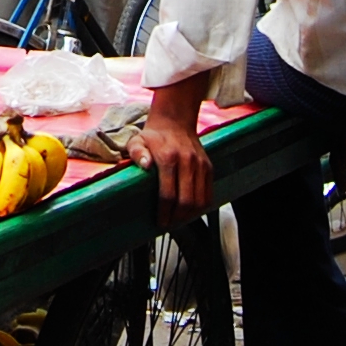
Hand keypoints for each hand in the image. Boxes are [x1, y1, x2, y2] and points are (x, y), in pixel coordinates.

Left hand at [141, 84, 215, 225]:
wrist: (175, 122)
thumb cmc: (154, 136)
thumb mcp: (137, 141)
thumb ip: (136, 153)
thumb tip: (144, 165)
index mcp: (169, 158)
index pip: (168, 194)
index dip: (165, 212)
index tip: (160, 221)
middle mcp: (188, 162)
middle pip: (187, 201)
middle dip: (177, 217)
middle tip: (169, 224)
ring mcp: (200, 165)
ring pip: (200, 200)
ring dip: (190, 215)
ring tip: (179, 219)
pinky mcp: (209, 167)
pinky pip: (209, 193)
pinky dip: (201, 206)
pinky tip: (191, 211)